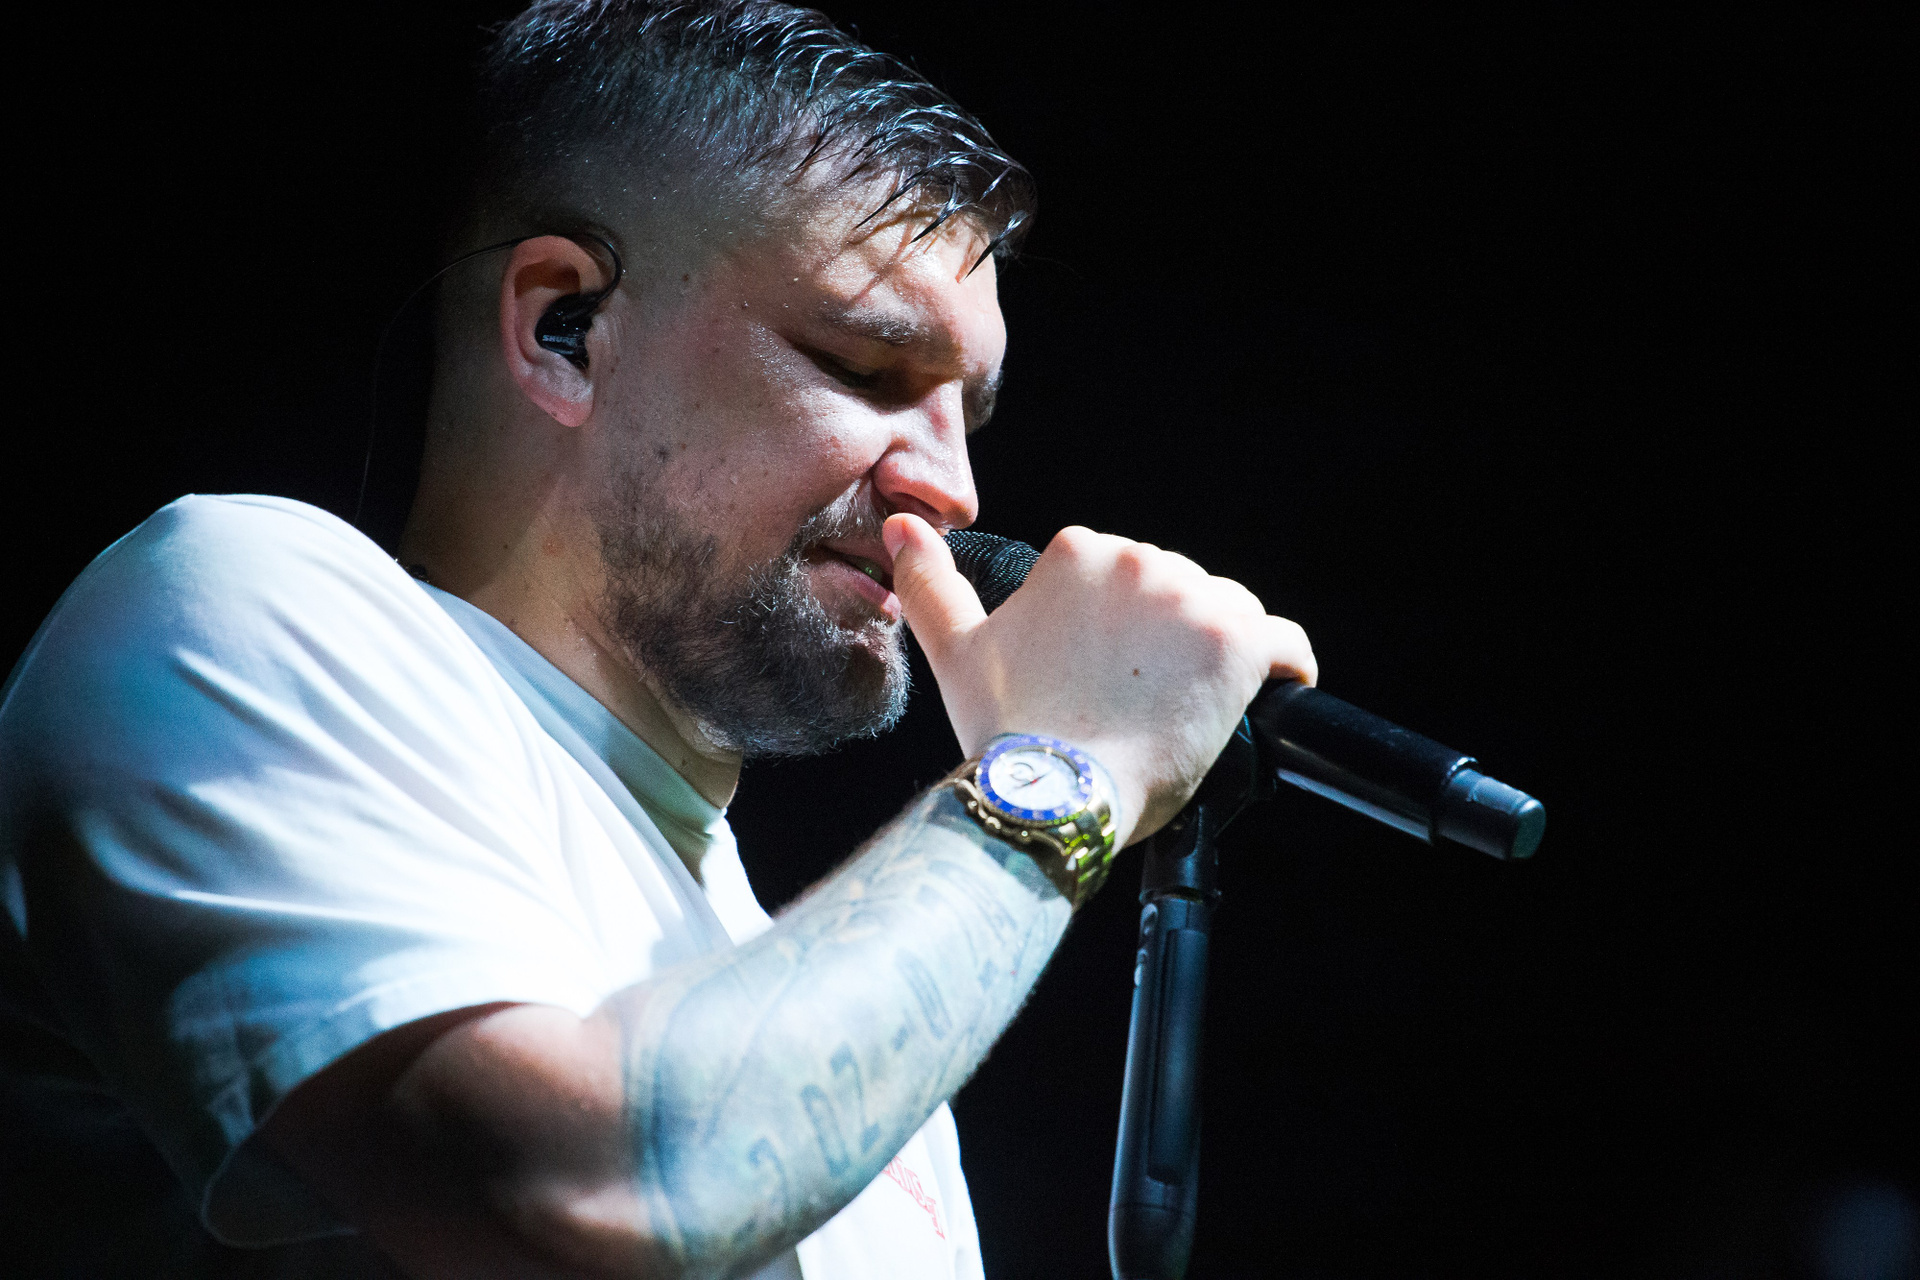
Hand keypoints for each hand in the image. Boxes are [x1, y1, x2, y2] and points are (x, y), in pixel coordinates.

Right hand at [883, 514, 1315, 846]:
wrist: (1053, 797)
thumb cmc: (1006, 732)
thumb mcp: (956, 653)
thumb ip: (930, 586)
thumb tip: (902, 529)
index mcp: (1077, 552)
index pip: (1125, 578)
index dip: (1121, 631)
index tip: (1108, 675)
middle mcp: (1139, 560)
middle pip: (1178, 594)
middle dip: (1167, 642)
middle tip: (1139, 705)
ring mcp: (1192, 600)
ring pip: (1228, 616)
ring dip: (1216, 657)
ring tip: (1186, 712)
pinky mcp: (1240, 645)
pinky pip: (1287, 645)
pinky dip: (1287, 668)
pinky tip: (1273, 694)